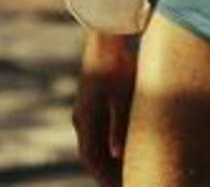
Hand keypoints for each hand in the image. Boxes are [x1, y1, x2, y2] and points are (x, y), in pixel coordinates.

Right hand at [72, 33, 136, 186]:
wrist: (106, 36)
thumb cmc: (117, 65)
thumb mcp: (122, 96)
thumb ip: (119, 125)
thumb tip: (117, 155)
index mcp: (86, 120)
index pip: (92, 159)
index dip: (105, 177)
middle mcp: (81, 118)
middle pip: (92, 154)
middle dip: (107, 172)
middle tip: (126, 181)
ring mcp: (85, 109)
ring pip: (94, 142)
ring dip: (107, 158)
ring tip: (127, 169)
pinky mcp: (92, 100)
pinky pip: (97, 129)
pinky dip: (108, 142)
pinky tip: (123, 143)